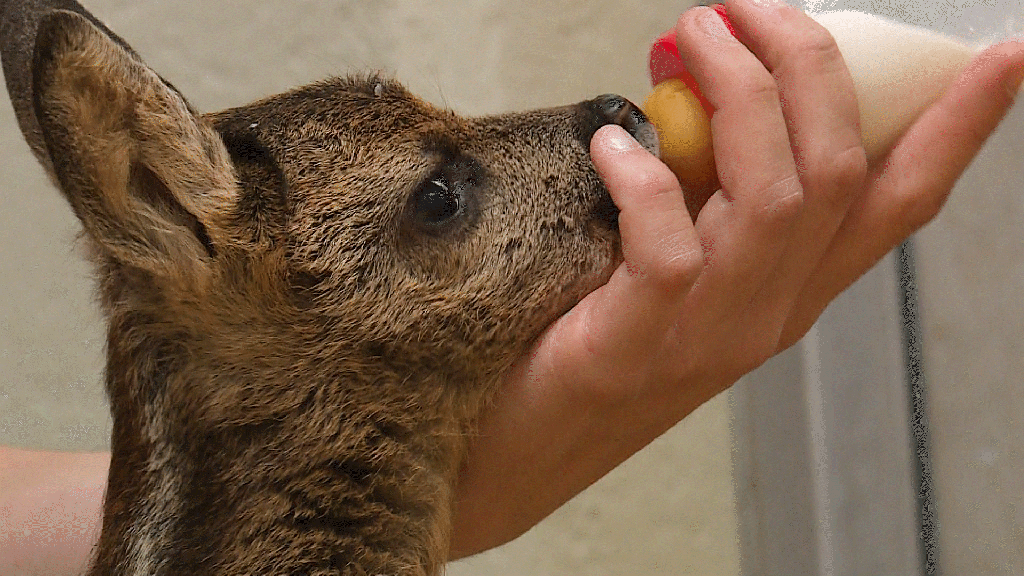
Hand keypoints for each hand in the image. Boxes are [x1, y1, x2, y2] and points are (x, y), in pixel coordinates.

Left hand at [449, 0, 1023, 557]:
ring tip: (689, 38)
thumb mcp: (673, 266)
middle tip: (742, 10)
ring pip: (772, 197)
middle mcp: (768, 313)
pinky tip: (613, 143)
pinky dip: (646, 180)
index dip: (957, 130)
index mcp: (791, 290)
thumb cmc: (588, 339)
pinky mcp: (636, 346)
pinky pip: (669, 248)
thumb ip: (703, 197)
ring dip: (737, 96)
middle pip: (835, 170)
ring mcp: (710, 335)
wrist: (521, 449)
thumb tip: (694, 93)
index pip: (897, 203)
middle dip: (805, 65)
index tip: (996, 58)